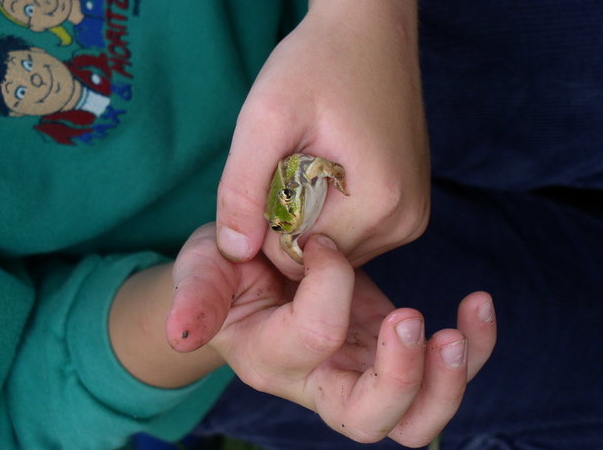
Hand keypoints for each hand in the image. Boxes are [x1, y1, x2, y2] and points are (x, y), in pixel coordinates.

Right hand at [167, 224, 496, 446]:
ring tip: (465, 322)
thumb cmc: (223, 273)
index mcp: (271, 358)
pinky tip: (476, 307)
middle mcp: (318, 380)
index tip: (321, 238)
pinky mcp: (385, 348)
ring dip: (451, 379)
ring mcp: (359, 369)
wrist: (250, 274)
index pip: (316, 335)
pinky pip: (438, 369)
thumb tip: (179, 333)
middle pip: (373, 418)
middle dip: (402, 377)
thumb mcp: (201, 272)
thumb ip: (194, 299)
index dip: (328, 280)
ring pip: (417, 416)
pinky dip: (471, 348)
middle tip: (409, 318)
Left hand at [216, 0, 429, 277]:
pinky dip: (330, 211)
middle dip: (289, 220)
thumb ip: (241, 188)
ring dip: (310, 215)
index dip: (266, 223)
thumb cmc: (317, 64)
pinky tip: (330, 169)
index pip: (296, 258)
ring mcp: (412, 218)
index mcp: (379, 205)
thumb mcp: (265, 118)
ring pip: (334, 248)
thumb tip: (235, 251)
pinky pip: (353, 233)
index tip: (269, 172)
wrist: (368, 31)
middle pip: (318, 257)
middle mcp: (405, 222)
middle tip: (290, 162)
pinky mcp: (409, 208)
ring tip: (312, 161)